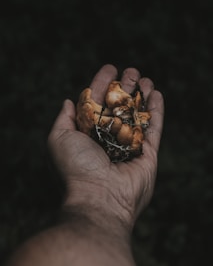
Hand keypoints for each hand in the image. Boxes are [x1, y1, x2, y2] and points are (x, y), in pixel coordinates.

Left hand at [48, 64, 163, 230]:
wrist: (100, 197)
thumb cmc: (76, 168)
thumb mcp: (59, 139)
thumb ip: (64, 119)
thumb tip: (68, 102)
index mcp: (88, 133)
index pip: (97, 103)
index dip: (103, 84)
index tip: (110, 68)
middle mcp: (109, 138)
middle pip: (119, 107)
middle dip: (125, 87)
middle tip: (131, 71)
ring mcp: (129, 145)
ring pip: (138, 115)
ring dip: (142, 95)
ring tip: (145, 79)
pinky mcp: (148, 153)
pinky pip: (154, 128)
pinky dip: (156, 111)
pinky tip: (156, 94)